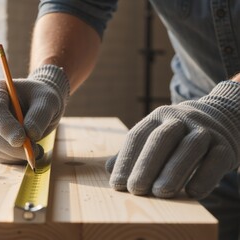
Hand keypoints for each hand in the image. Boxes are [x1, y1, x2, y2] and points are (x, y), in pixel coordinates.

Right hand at [0, 65, 69, 162]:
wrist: (42, 104)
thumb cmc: (44, 98)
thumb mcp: (48, 101)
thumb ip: (40, 115)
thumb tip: (30, 134)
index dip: (5, 126)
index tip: (21, 140)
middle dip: (11, 146)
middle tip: (36, 150)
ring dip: (15, 153)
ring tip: (37, 148)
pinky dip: (15, 158)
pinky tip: (28, 150)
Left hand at [106, 81, 239, 198]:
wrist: (220, 116)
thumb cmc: (177, 136)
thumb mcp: (155, 136)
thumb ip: (134, 152)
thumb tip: (108, 168)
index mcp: (157, 117)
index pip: (138, 136)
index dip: (126, 160)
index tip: (117, 185)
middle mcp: (180, 119)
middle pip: (161, 139)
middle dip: (146, 165)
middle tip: (136, 189)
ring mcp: (204, 130)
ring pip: (189, 147)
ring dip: (174, 171)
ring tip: (160, 193)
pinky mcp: (225, 144)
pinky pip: (216, 159)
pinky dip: (205, 177)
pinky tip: (192, 193)